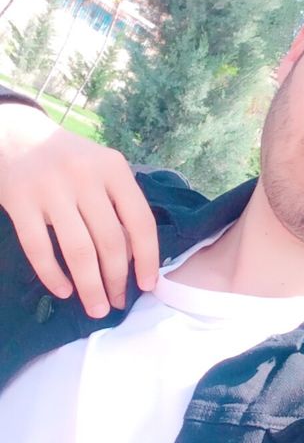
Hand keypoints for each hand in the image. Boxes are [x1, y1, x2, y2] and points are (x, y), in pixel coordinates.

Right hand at [0, 104, 158, 316]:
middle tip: (117, 305)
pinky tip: (64, 291)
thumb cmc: (68, 159)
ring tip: (96, 308)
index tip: (147, 286)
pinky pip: (39, 249)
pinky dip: (53, 275)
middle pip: (110, 241)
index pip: (140, 221)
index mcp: (114, 168)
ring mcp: (51, 188)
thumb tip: (133, 260)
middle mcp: (85, 176)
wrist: (15, 134)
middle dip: (117, 281)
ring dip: (90, 287)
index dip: (148, 258)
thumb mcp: (100, 169)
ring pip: (78, 251)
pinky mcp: (19, 200)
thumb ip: (117, 204)